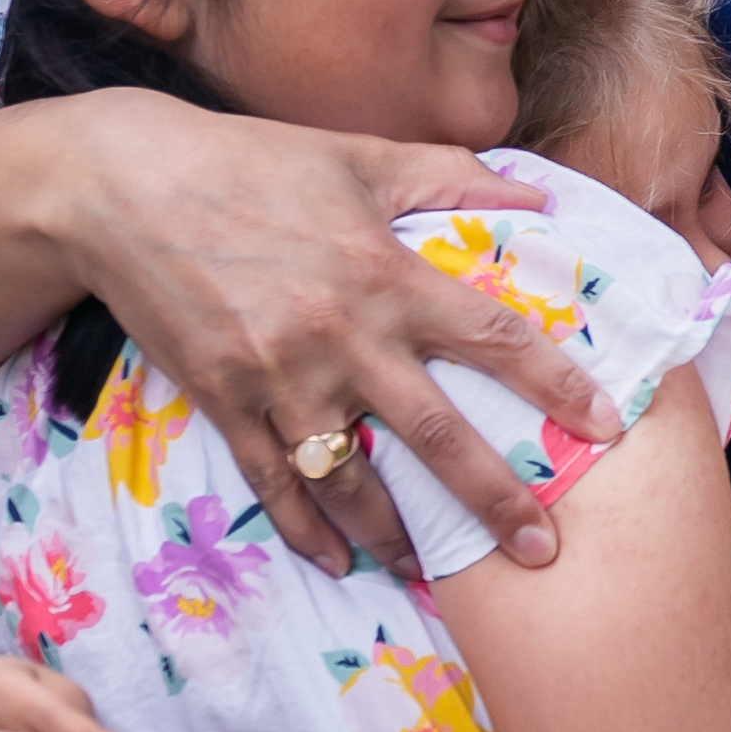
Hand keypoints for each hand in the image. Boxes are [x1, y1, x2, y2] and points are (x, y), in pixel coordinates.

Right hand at [61, 98, 613, 573]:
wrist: (124, 187)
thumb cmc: (252, 163)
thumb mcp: (359, 156)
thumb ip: (453, 178)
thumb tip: (543, 200)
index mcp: (386, 273)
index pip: (492, 339)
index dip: (556, 385)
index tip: (605, 427)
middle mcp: (341, 335)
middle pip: (436, 436)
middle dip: (495, 502)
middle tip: (545, 552)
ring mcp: (279, 377)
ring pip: (352, 481)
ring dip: (398, 538)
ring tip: (435, 575)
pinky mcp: (224, 400)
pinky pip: (274, 485)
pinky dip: (307, 531)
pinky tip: (339, 563)